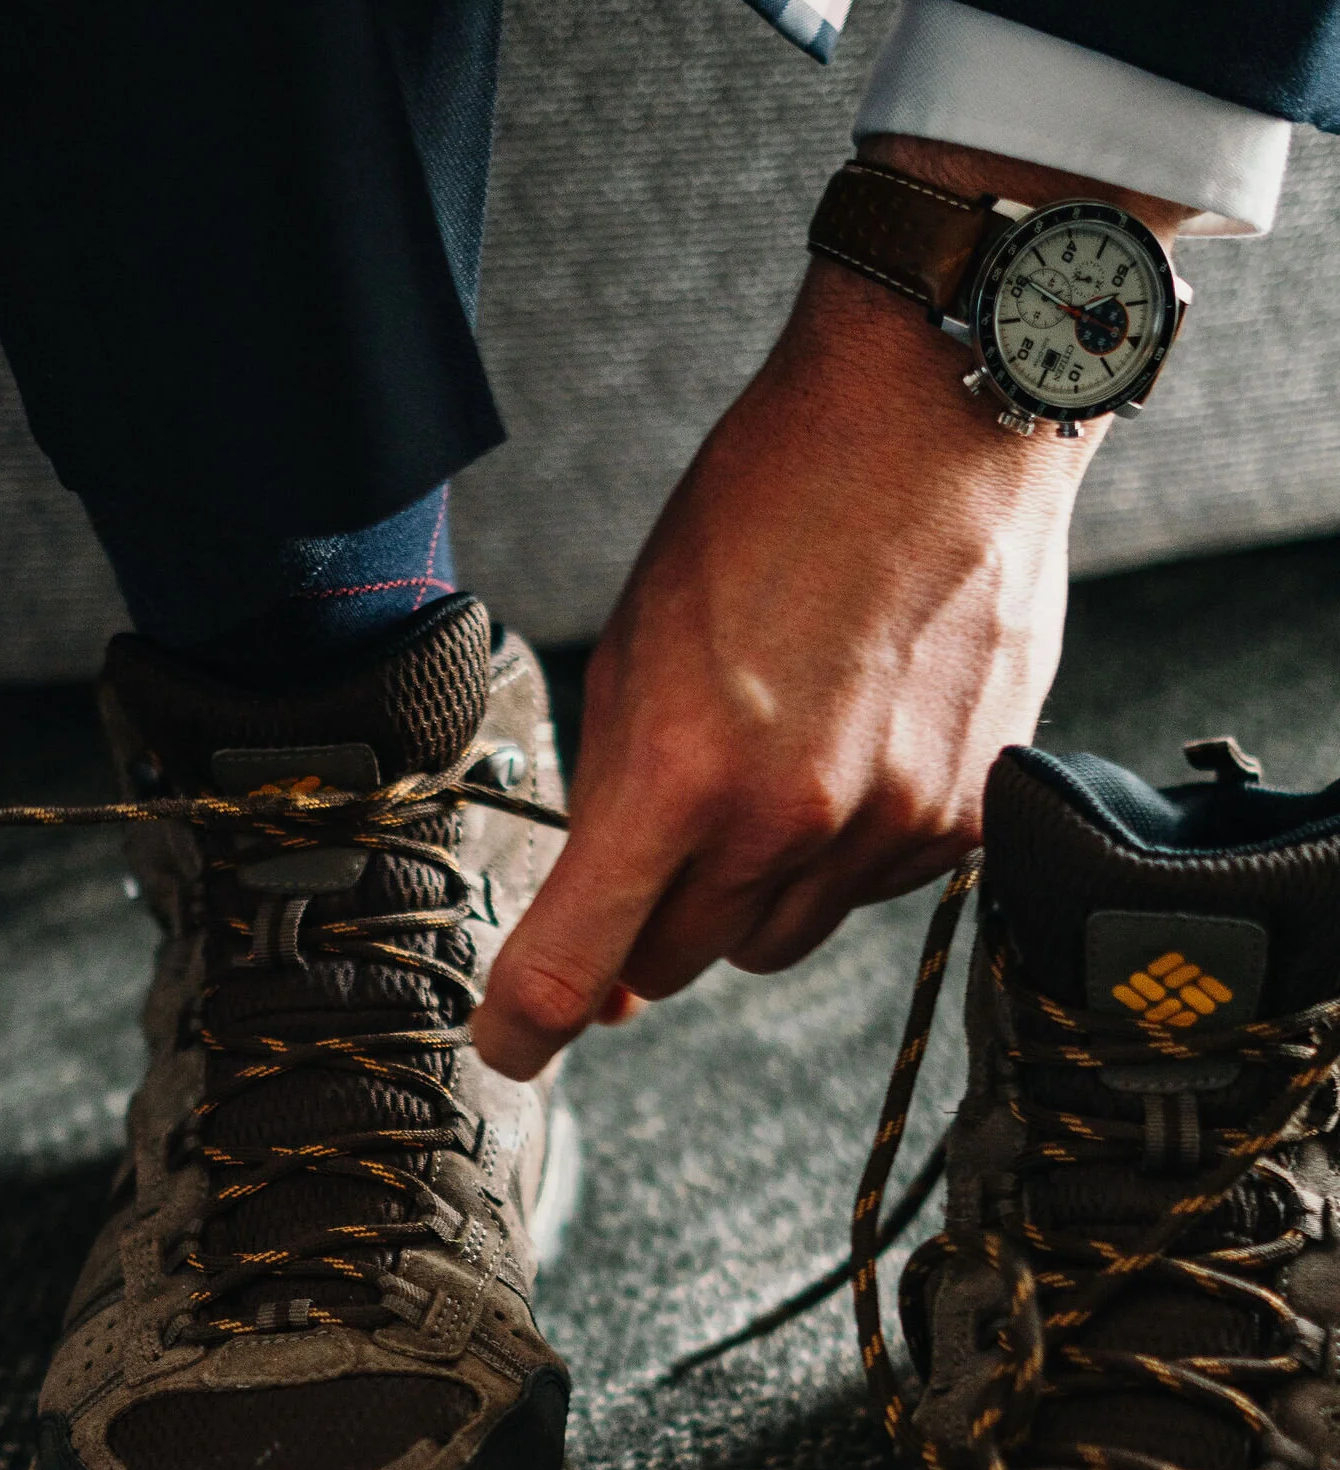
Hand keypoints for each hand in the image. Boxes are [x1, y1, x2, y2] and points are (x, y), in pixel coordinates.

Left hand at [473, 138, 1192, 1080]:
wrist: (935, 427)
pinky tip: (846, 749)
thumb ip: (613, 794)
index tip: (510, 1042)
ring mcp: (886, 829)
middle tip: (663, 828)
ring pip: (773, 940)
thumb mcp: (638, 644)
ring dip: (746, 891)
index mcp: (682, 774)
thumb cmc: (772, 507)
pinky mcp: (959, 823)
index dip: (527, 1021)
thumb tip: (598, 917)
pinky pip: (864, 896)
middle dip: (650, 918)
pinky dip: (839, 855)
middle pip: (677, 961)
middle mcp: (789, 821)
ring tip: (767, 763)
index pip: (580, 961)